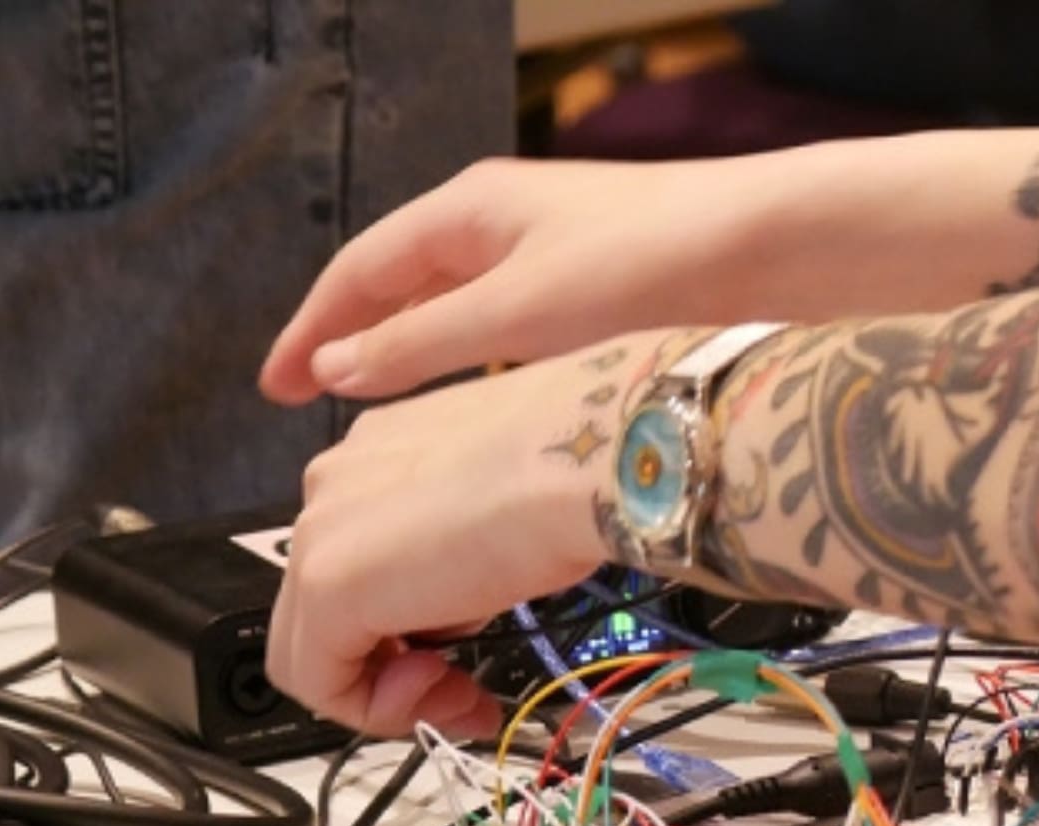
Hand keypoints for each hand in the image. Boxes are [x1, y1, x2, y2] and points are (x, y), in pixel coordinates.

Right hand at [259, 157, 772, 404]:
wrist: (764, 246)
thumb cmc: (646, 265)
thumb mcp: (518, 314)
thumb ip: (423, 344)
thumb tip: (336, 370)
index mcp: (468, 212)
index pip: (358, 272)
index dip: (310, 331)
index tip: (274, 385)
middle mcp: (502, 220)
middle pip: (399, 282)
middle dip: (350, 337)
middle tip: (307, 397)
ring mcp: (549, 248)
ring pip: (453, 302)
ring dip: (409, 346)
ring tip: (378, 401)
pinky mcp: (595, 283)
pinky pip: (503, 319)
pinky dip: (470, 353)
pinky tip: (480, 394)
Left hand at [264, 340, 657, 737]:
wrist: (583, 463)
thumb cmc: (573, 470)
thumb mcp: (508, 511)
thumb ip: (464, 549)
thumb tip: (460, 599)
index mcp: (380, 454)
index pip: (364, 560)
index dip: (415, 626)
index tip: (471, 656)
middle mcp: (335, 482)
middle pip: (328, 607)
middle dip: (398, 666)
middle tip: (468, 690)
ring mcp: (320, 530)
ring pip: (314, 644)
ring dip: (391, 690)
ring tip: (462, 693)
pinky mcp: (326, 584)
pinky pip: (316, 679)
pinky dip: (375, 709)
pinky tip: (442, 697)